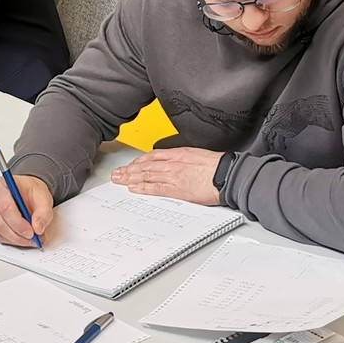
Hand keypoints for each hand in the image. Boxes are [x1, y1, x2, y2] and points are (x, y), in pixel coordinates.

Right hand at [0, 174, 54, 247]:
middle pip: (0, 221)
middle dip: (18, 234)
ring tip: (30, 239)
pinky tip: (21, 237)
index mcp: (2, 185)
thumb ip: (44, 212)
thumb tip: (38, 227)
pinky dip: (11, 240)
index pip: (5, 206)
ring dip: (15, 239)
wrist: (27, 192)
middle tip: (32, 238)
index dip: (18, 223)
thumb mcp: (43, 198)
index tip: (31, 232)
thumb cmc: (31, 191)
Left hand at [110, 147, 225, 204]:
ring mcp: (173, 175)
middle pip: (146, 166)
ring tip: (119, 180)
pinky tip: (133, 188)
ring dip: (130, 178)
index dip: (139, 161)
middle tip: (117, 173)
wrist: (227, 174)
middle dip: (129, 169)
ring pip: (146, 175)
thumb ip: (185, 159)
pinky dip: (143, 188)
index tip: (132, 164)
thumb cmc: (218, 166)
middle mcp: (173, 163)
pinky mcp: (176, 188)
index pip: (153, 156)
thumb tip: (180, 163)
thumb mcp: (198, 156)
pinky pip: (155, 188)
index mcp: (179, 154)